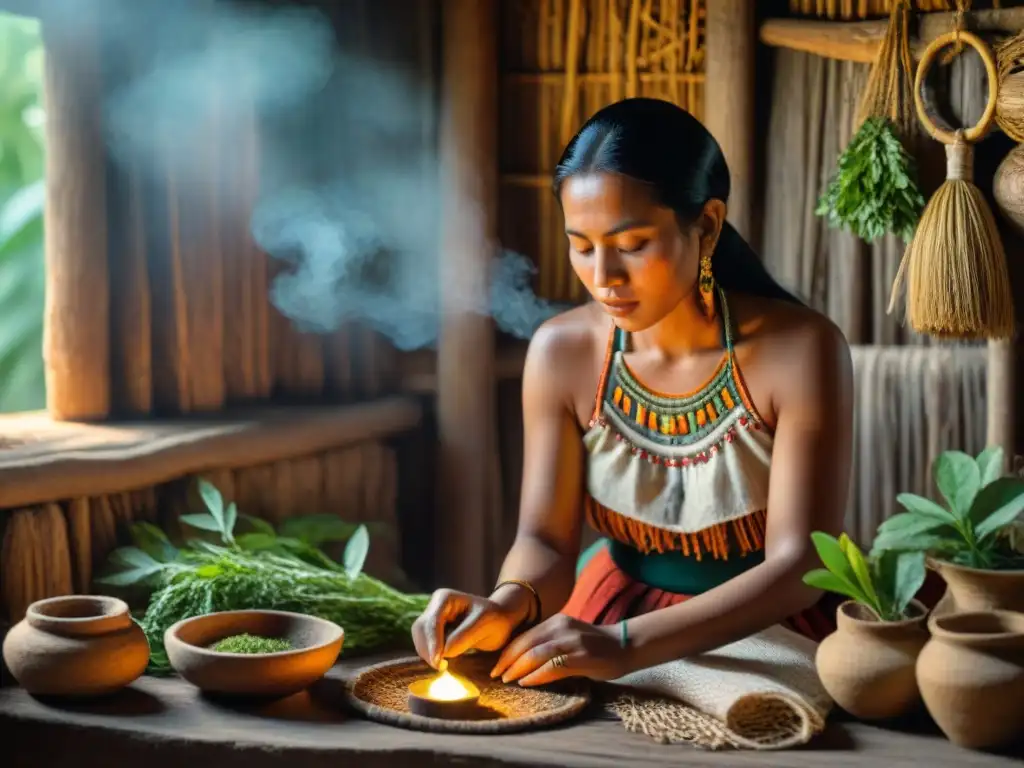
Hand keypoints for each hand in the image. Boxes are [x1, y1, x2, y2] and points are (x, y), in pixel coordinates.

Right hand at [411, 588, 524, 668]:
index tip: (438, 661)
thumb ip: (463, 637)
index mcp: (445, 598)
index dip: (433, 642)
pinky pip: (425, 645)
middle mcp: (435, 606)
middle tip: (441, 668)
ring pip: (420, 638)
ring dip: (428, 654)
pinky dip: (431, 655)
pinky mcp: (434, 631)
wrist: (500, 621)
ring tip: (444, 667)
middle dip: (428, 649)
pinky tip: (443, 663)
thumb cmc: (495, 620)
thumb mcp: (484, 625)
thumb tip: (444, 653)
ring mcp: (432, 618)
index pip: (432, 622)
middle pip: (420, 630)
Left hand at [489, 614, 630, 686]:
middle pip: (525, 644)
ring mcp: (571, 640)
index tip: (496, 666)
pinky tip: (527, 683)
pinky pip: (553, 665)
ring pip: (535, 653)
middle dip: (508, 661)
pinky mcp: (581, 655)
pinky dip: (537, 675)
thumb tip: (521, 661)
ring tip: (507, 680)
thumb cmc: (594, 645)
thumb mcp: (567, 637)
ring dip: (518, 669)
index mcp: (555, 622)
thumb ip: (548, 643)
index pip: (524, 636)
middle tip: (497, 675)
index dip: (507, 652)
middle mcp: (560, 627)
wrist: (625, 644)